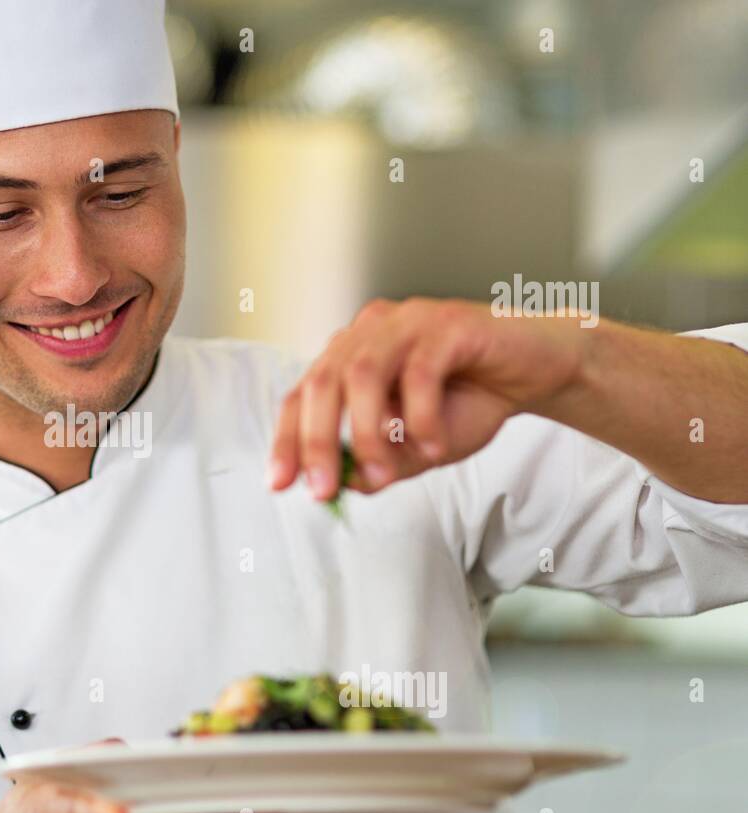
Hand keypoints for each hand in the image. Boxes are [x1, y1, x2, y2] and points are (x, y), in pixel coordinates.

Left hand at [269, 297, 586, 497]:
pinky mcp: (448, 324)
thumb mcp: (418, 448)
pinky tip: (434, 446)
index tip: (278, 483)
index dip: (286, 439)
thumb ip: (381, 464)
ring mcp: (407, 322)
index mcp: (351, 355)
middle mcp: (370, 332)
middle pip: (322, 382)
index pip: (303, 394)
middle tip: (322, 487)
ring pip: (362, 375)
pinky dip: (420, 417)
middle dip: (316, 441)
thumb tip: (342, 486)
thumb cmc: (472, 401)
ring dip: (367, 433)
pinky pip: (419, 372)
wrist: (538, 371)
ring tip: (383, 473)